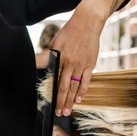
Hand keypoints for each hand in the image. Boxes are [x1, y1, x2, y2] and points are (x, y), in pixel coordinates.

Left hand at [48, 0, 126, 116]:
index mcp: (59, 58)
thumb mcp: (55, 43)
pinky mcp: (91, 64)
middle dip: (61, 102)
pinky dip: (83, 91)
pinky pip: (86, 81)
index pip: (55, 80)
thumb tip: (45, 68)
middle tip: (59, 113)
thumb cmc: (69, 32)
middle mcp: (70, 63)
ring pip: (75, 87)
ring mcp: (81, 64)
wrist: (87, 22)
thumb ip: (50, 57)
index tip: (51, 103)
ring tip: (68, 111)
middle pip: (64, 87)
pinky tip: (79, 99)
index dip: (53, 93)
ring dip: (71, 100)